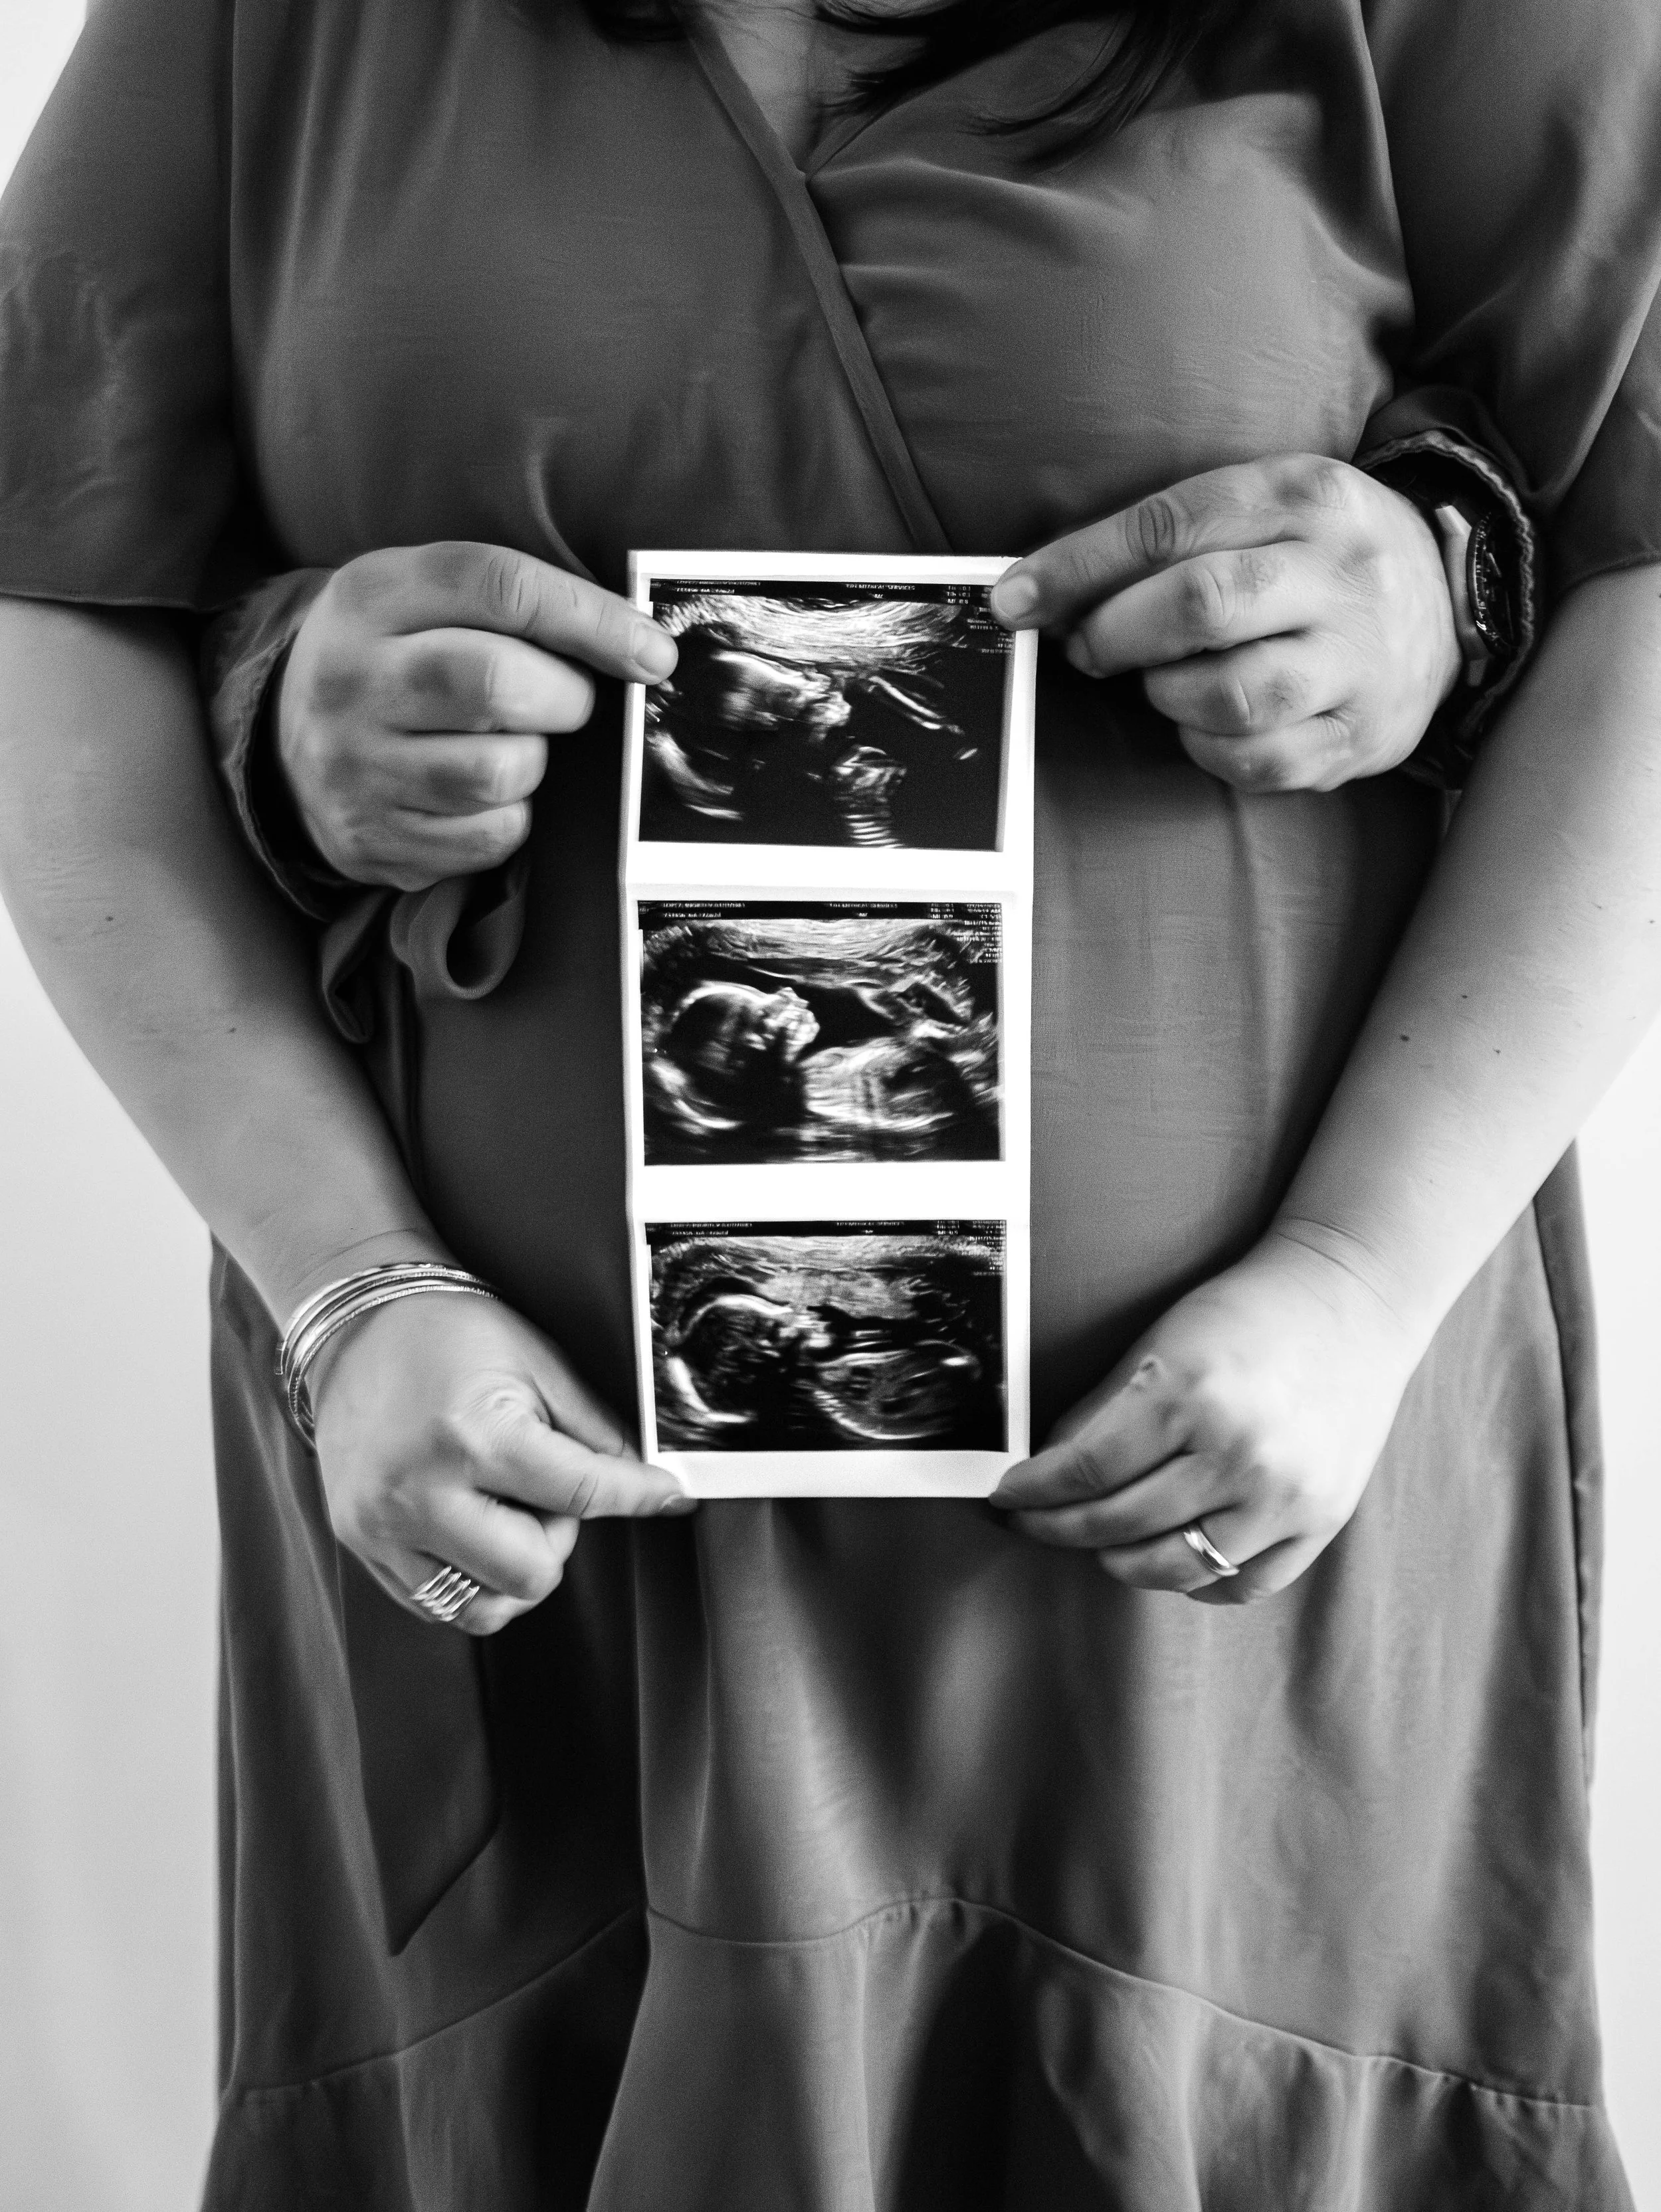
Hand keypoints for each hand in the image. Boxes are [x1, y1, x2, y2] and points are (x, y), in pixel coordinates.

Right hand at [277, 541, 678, 888]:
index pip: (500, 587)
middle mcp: (351, 678)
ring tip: (511, 746)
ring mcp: (355, 766)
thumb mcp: (425, 597)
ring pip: (498, 771)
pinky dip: (511, 817)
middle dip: (565, 698)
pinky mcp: (371, 837)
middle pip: (498, 683)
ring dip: (534, 762)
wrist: (285, 744)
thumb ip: (517, 601)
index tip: (652, 651)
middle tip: (566, 703)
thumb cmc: (395, 660)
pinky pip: (489, 835)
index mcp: (371, 595)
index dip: (592, 619)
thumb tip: (641, 643)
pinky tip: (484, 795)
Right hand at [309, 1289, 692, 1633]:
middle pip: (532, 1573)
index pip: (581, 1495)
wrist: (355, 1325)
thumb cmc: (446, 1332)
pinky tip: (473, 1525)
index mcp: (472, 1437)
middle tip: (548, 1489)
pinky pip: (436, 1603)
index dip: (640, 1496)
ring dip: (513, 1568)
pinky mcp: (360, 1543)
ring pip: (483, 1607)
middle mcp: (420, 1493)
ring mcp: (382, 1525)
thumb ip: (594, 1428)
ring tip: (505, 1509)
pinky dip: (471, 1577)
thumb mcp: (536, 1362)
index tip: (672, 1496)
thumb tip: (647, 1477)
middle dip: (557, 1538)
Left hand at [991, 455, 1460, 791]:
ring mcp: (1360, 660)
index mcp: (1305, 496)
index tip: (1014, 600)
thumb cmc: (1321, 555)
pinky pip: (1259, 759)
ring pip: (1231, 693)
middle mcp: (1341, 574)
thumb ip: (1166, 536)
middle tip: (1090, 649)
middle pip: (1199, 605)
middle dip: (1117, 635)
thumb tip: (1044, 589)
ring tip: (1164, 682)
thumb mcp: (1264, 505)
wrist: (1453, 601)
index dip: (1078, 568)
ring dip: (1168, 695)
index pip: (1170, 526)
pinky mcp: (1364, 734)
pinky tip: (1204, 725)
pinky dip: (1207, 749)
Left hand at [991, 1230, 1419, 1601]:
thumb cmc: (1248, 1312)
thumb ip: (1101, 1411)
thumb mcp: (1160, 1343)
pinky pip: (1242, 1584)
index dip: (1035, 1491)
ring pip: (1175, 1568)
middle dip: (1060, 1528)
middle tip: (1035, 1523)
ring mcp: (1285, 1496)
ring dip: (1121, 1561)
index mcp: (1190, 1396)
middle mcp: (1240, 1454)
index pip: (1087, 1469)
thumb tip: (1047, 1470)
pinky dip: (1197, 1582)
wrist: (1352, 1302)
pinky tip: (1171, 1558)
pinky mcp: (1321, 1521)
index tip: (1007, 1497)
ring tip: (1100, 1541)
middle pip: (1120, 1523)